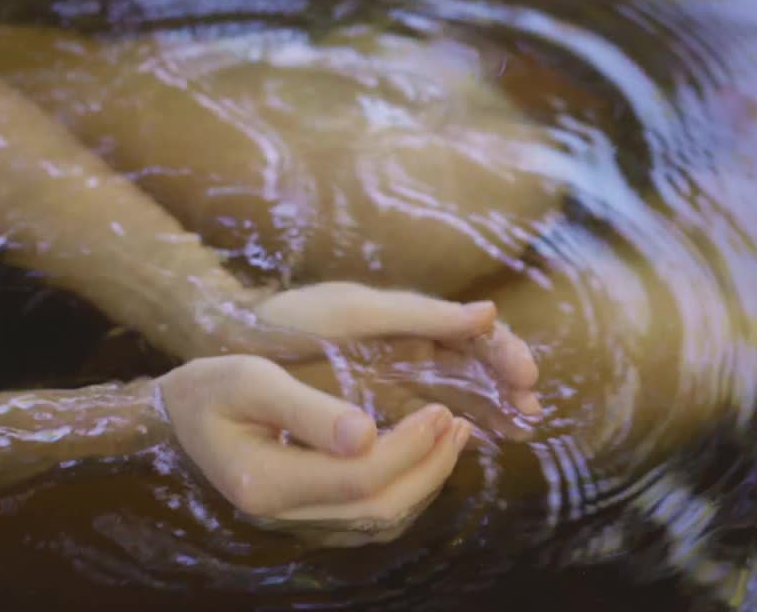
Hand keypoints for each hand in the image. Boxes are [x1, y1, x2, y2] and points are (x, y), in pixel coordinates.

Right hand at [158, 355, 471, 545]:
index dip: (409, 448)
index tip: (440, 410)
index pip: (360, 478)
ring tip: (453, 436)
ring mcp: (297, 521)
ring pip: (379, 519)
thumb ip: (308, 409)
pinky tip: (423, 455)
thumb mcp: (252, 381)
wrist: (177, 418)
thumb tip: (367, 434)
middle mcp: (284, 514)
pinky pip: (369, 517)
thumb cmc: (211, 387)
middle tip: (458, 423)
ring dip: (424, 480)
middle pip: (378, 508)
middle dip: (428, 467)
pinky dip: (406, 489)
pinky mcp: (309, 516)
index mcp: (267, 482)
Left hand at [253, 282, 540, 420]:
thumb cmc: (288, 319)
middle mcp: (404, 347)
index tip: (526, 375)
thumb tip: (487, 313)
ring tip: (513, 430)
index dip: (501, 352)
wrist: (226, 345)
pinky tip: (464, 444)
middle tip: (530, 410)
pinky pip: (419, 425)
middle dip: (503, 386)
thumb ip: (420, 315)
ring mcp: (388, 380)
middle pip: (470, 367)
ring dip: (485, 410)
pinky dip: (445, 434)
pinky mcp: (370, 412)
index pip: (469, 334)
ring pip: (452, 398)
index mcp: (405, 318)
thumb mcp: (353, 312)